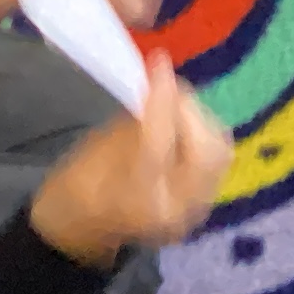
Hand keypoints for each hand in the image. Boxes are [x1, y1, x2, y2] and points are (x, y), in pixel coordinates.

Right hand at [26, 53, 230, 265]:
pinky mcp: (203, 203)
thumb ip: (136, 122)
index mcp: (135, 201)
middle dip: (190, 112)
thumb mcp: (96, 149)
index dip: (162, 98)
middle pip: (205, 153)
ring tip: (175, 106)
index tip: (159, 62)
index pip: (159, 143)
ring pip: (217, 155)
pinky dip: (203, 137)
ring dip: (201, 122)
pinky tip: (183, 126)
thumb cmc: (76, 188)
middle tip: (168, 87)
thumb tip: (159, 84)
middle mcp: (175, 212)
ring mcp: (195, 211)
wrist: (81, 231)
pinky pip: (215, 164)